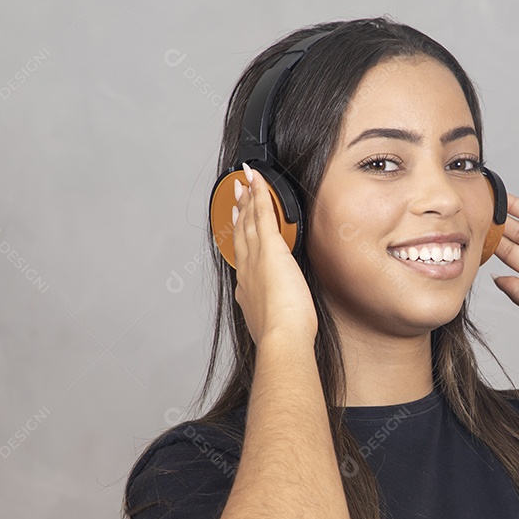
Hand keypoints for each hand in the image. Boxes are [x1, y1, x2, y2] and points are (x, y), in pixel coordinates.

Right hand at [231, 165, 318, 344]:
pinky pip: (263, 214)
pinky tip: (257, 181)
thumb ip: (273, 312)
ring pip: (249, 221)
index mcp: (247, 288)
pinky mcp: (271, 248)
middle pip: (240, 234)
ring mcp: (256, 257)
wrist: (281, 336)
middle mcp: (247, 270)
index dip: (238, 238)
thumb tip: (282, 313)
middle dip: (238, 212)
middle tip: (235, 195)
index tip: (237, 227)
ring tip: (244, 183)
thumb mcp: (273, 321)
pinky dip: (259, 195)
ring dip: (246, 199)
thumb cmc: (282, 335)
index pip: (242, 256)